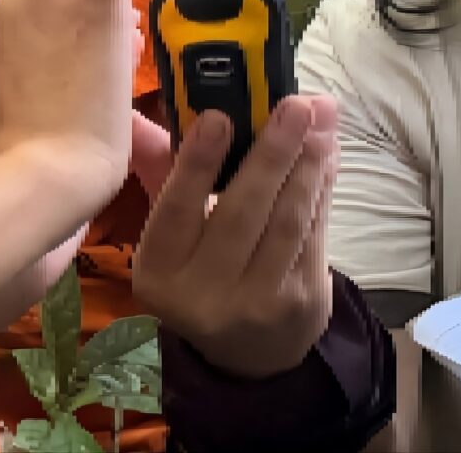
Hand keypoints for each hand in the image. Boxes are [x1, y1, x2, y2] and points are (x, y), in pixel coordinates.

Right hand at [133, 96, 339, 379]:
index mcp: (159, 271)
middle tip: (294, 105)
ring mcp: (258, 302)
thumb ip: (158, 171)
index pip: (175, 212)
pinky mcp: (302, 301)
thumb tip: (133, 115)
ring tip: (320, 118)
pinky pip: (314, 234)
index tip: (217, 116)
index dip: (196, 165)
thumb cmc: (198, 273)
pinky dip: (322, 188)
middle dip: (271, 155)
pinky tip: (327, 152)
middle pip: (240, 214)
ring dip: (306, 165)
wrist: (246, 354)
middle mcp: (203, 294)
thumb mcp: (168, 235)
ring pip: (285, 222)